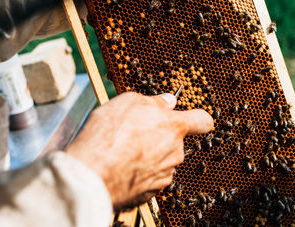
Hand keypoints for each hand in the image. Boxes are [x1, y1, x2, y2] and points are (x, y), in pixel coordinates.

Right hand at [66, 92, 212, 208]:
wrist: (92, 173)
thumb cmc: (109, 135)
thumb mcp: (129, 102)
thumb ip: (154, 101)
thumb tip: (167, 101)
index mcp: (174, 127)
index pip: (202, 121)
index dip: (198, 118)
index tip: (192, 118)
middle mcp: (175, 152)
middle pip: (175, 141)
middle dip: (160, 136)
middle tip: (135, 132)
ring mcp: (164, 174)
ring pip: (162, 160)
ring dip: (149, 155)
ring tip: (123, 151)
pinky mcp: (151, 192)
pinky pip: (149, 177)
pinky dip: (139, 172)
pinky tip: (121, 167)